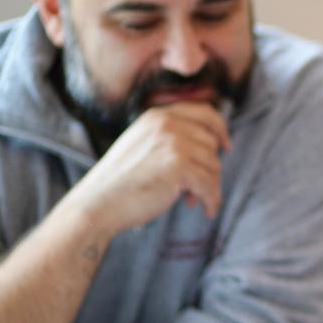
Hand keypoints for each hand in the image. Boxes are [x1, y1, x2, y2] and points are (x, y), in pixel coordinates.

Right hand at [64, 102, 230, 235]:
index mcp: (157, 116)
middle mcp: (167, 124)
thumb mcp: (143, 145)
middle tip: (195, 189)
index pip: (204, 112)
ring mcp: (173, 143)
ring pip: (213, 166)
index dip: (220, 129)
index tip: (225, 146)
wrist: (97, 204)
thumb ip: (171, 138)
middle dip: (208, 168)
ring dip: (208, 187)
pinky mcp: (178, 167)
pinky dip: (212, 200)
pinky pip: (210, 185)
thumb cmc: (120, 182)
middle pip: (211, 144)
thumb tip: (214, 147)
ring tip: (190, 200)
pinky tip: (206, 210)